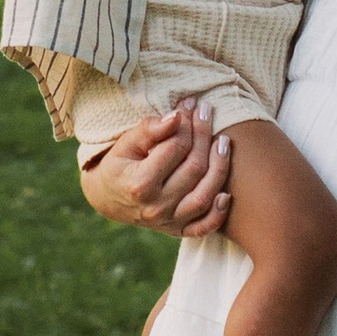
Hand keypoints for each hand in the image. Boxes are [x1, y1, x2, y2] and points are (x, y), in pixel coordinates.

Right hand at [79, 103, 232, 237]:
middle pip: (194, 168)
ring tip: (224, 142)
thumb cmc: (119, 165)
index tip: (190, 105)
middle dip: (204, 136)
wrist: (110, 199)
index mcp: (140, 184)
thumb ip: (149, 130)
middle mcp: (156, 206)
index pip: (175, 148)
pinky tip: (227, 193)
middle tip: (207, 112)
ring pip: (204, 195)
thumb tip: (177, 116)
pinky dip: (218, 213)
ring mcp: (169, 221)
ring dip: (220, 167)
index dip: (186, 123)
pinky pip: (204, 227)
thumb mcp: (125, 144)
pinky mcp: (178, 230)